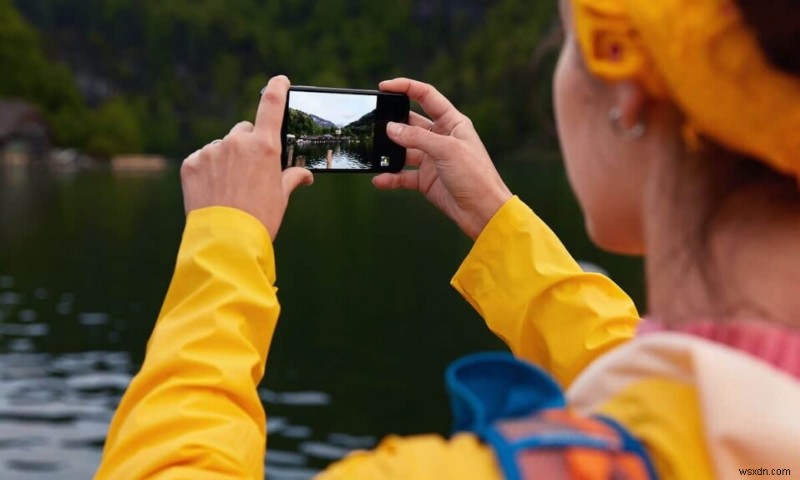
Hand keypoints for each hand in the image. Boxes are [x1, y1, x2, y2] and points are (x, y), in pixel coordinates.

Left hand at [180, 75, 312, 239]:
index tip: (279, 81)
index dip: (276, 88)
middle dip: (247, 146)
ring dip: (225, 160)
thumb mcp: (281, 197)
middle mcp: (237, 141)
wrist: (226, 241)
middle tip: (249, 173)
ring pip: (221, 147)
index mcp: (265, 146)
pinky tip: (213, 191)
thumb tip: (305, 174)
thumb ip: (292, 178)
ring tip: (229, 189)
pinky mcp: (191, 163)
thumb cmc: (260, 219)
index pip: (271, 105)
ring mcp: (212, 151)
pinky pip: (202, 159)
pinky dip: (207, 170)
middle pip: (243, 131)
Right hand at [373, 78, 511, 239]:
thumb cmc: (475, 176)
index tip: (384, 87)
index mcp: (452, 123)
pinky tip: (379, 180)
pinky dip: (391, 177)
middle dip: (393, 122)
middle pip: (411, 122)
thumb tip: (390, 128)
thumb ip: (416, 137)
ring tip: (374, 153)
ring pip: (404, 150)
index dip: (406, 88)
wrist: (483, 211)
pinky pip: (403, 175)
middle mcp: (441, 138)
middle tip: (374, 123)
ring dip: (389, 151)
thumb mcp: (446, 150)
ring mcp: (432, 159)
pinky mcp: (426, 179)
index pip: (427, 97)